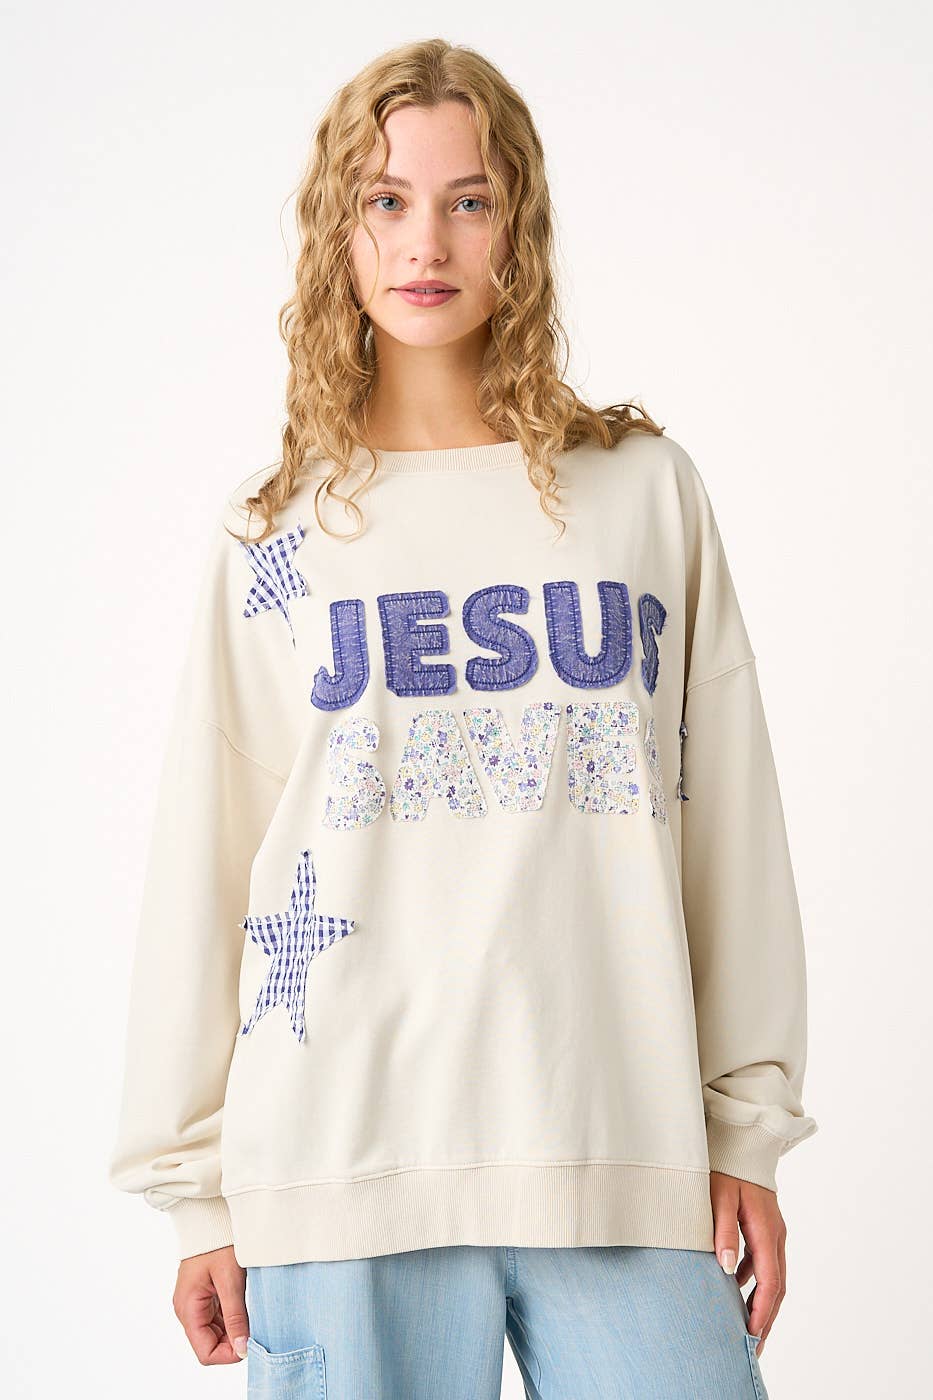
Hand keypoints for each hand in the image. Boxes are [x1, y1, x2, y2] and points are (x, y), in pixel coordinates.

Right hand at [172, 1245, 249, 1364]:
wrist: (210, 1218)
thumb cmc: (218, 1244)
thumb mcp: (230, 1280)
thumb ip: (235, 1316)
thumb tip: (242, 1349)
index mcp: (188, 1309)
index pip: (205, 1352)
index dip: (228, 1354)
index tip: (250, 1343)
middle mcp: (187, 1310)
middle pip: (209, 1344)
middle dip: (232, 1342)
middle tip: (254, 1328)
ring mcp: (193, 1303)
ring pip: (214, 1332)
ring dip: (233, 1329)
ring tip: (250, 1314)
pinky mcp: (201, 1296)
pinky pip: (215, 1318)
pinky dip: (230, 1318)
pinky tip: (244, 1306)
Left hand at [710, 1170, 785, 1357]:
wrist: (741, 1142)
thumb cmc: (727, 1167)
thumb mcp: (718, 1197)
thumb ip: (723, 1231)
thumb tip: (726, 1269)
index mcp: (766, 1231)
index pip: (769, 1282)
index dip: (762, 1311)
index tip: (753, 1335)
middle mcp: (774, 1235)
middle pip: (776, 1286)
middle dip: (767, 1318)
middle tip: (754, 1346)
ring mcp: (771, 1231)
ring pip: (772, 1276)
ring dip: (761, 1302)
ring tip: (746, 1326)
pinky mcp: (763, 1226)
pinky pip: (762, 1262)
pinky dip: (753, 1281)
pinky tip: (734, 1288)